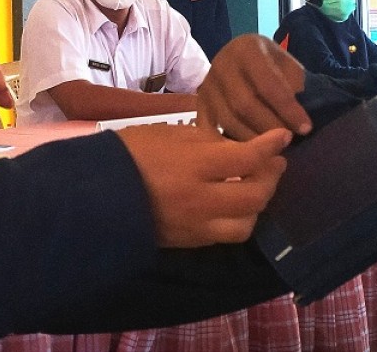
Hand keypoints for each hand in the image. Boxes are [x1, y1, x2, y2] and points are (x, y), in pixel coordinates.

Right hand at [116, 123, 291, 246]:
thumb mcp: (167, 134)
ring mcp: (195, 226)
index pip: (247, 159)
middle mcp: (200, 200)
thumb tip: (237, 148)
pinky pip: (225, 235)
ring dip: (258, 204)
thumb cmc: (129, 153)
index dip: (270, 147)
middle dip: (271, 177)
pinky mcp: (189, 242)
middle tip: (274, 162)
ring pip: (246, 224)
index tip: (282, 136)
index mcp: (193, 167)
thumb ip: (206, 141)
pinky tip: (235, 204)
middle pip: (255, 196)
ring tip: (256, 186)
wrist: (94, 193)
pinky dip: (239, 219)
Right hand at [198, 34, 312, 140]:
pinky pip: (211, 130)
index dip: (288, 109)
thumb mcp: (288, 65)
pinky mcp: (199, 104)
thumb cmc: (271, 64)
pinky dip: (230, 145)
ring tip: (273, 150)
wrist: (240, 59)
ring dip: (254, 140)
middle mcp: (221, 64)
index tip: (305, 128)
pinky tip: (249, 152)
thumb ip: (294, 86)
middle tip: (288, 141)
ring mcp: (207, 85)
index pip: (268, 84)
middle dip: (270, 127)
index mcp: (246, 49)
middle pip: (244, 105)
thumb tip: (297, 119)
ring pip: (228, 120)